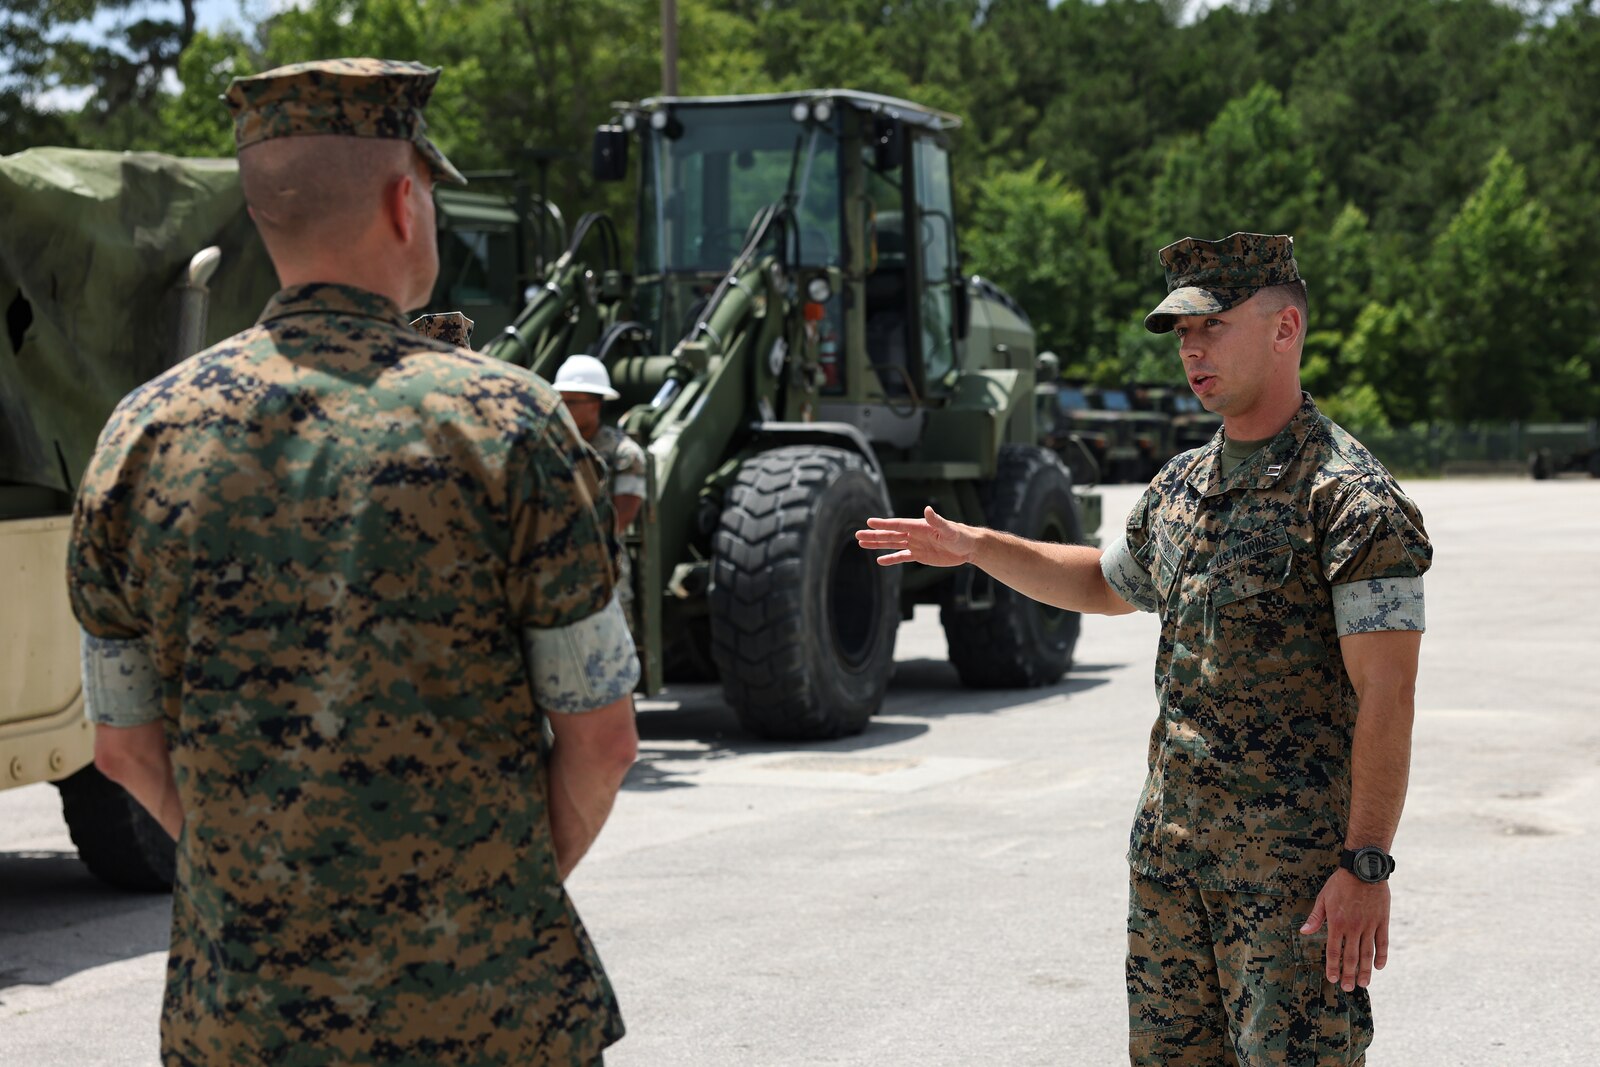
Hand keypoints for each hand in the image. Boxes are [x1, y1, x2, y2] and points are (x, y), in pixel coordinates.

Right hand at [855, 506, 977, 567]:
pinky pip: (901, 557)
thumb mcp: (949, 529)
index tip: (869, 522)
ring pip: (892, 544)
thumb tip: (927, 510)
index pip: (897, 524)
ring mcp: (915, 544)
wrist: (968, 547)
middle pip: (890, 534)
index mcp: (919, 526)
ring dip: (878, 544)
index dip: (883, 524)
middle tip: (857, 534)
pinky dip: (891, 559)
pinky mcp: (919, 555)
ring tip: (862, 543)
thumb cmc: (960, 536)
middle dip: (874, 535)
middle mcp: (914, 534)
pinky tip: (880, 560)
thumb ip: (937, 520)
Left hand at [1301, 869, 1389, 991]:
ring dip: (1365, 970)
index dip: (1333, 967)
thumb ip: (1315, 918)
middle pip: (1351, 957)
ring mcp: (1369, 925)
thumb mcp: (1323, 898)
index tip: (1333, 979)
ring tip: (1363, 984)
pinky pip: (1382, 943)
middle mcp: (1353, 927)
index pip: (1334, 951)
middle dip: (1349, 974)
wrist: (1363, 869)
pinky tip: (1379, 967)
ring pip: (1367, 953)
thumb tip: (1303, 932)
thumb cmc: (1340, 883)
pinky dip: (1381, 956)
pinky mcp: (1382, 921)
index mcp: (1337, 923)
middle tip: (1348, 988)